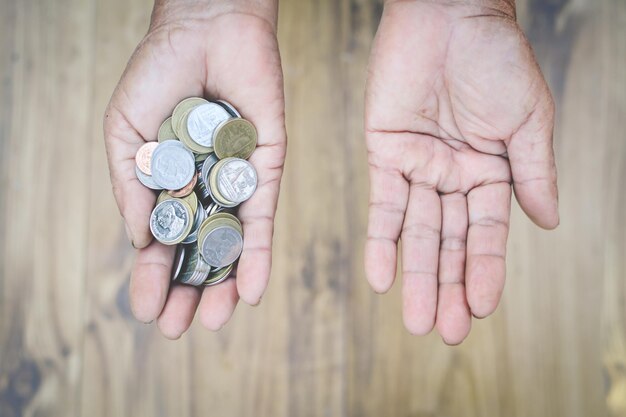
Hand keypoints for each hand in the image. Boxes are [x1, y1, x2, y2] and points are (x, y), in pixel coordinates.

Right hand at [104, 0, 285, 337]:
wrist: (205, 29)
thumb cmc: (158, 73)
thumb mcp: (126, 132)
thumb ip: (131, 186)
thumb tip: (138, 243)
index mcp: (168, 183)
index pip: (161, 241)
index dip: (153, 276)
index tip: (147, 311)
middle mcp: (205, 188)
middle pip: (198, 250)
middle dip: (188, 290)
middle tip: (181, 328)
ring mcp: (237, 182)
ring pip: (232, 244)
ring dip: (222, 284)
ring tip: (213, 320)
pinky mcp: (266, 168)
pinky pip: (263, 218)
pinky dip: (257, 254)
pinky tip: (250, 291)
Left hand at [364, 0, 557, 343]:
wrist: (448, 15)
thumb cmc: (495, 57)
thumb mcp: (527, 118)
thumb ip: (535, 173)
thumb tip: (549, 224)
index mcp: (492, 172)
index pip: (487, 234)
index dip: (484, 271)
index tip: (482, 309)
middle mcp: (454, 177)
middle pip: (449, 242)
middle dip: (447, 287)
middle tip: (444, 331)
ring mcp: (418, 167)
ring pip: (416, 233)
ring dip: (415, 276)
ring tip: (415, 318)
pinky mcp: (385, 153)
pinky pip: (382, 205)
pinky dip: (381, 240)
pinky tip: (380, 277)